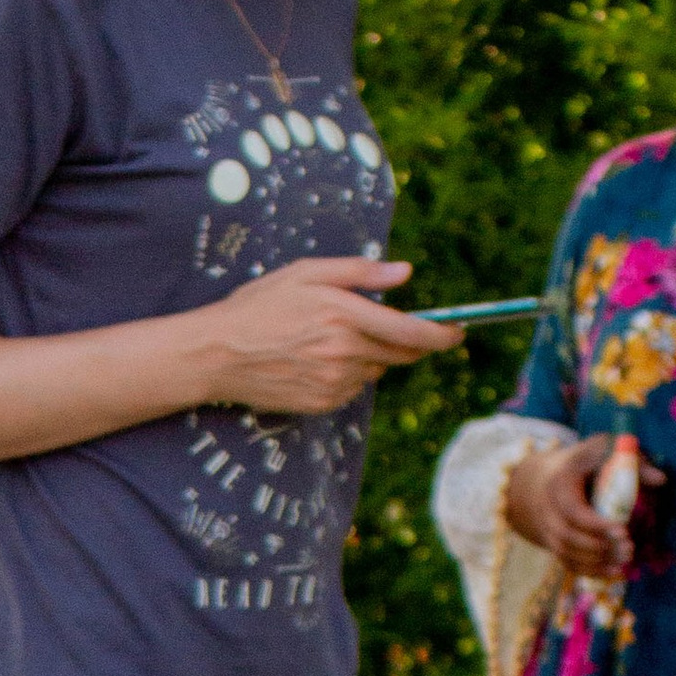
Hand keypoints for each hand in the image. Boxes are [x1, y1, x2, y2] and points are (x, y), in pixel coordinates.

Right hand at [201, 259, 460, 416]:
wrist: (216, 354)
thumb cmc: (258, 306)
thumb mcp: (306, 273)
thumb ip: (360, 272)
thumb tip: (405, 274)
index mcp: (345, 315)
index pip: (412, 331)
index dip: (443, 334)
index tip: (459, 332)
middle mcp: (345, 352)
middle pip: (401, 354)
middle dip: (408, 342)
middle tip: (395, 329)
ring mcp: (334, 382)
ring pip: (376, 371)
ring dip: (370, 357)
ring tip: (330, 340)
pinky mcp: (322, 403)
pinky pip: (353, 389)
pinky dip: (348, 375)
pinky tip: (317, 362)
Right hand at [506, 434, 658, 578]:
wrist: (544, 479)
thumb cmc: (584, 461)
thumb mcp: (606, 450)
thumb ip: (632, 462)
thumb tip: (661, 480)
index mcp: (560, 484)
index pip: (572, 510)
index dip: (596, 524)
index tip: (623, 531)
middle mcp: (547, 510)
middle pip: (567, 536)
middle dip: (599, 547)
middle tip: (630, 550)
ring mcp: (547, 530)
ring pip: (566, 553)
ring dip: (596, 562)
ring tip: (625, 561)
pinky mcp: (553, 545)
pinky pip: (567, 563)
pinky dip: (589, 571)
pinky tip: (614, 572)